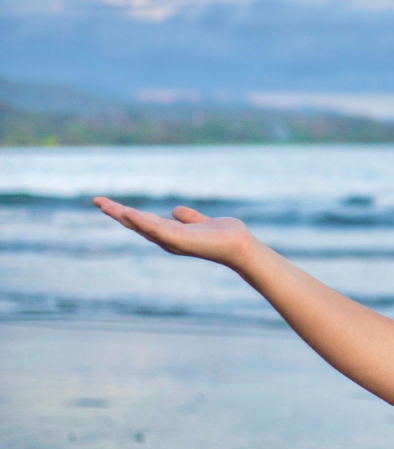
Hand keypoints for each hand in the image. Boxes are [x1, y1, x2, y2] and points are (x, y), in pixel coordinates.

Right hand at [93, 196, 257, 269]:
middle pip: (137, 224)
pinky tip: (129, 213)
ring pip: (142, 226)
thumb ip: (190, 218)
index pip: (144, 221)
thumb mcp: (202, 223)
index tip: (110, 203)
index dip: (126, 213)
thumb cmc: (225, 237)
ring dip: (123, 216)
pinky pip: (158, 230)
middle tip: (98, 200)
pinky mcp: (180, 240)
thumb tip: (175, 210)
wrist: (241, 247)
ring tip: (105, 205)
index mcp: (171, 233)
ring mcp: (172, 240)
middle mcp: (167, 239)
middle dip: (117, 213)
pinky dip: (143, 222)